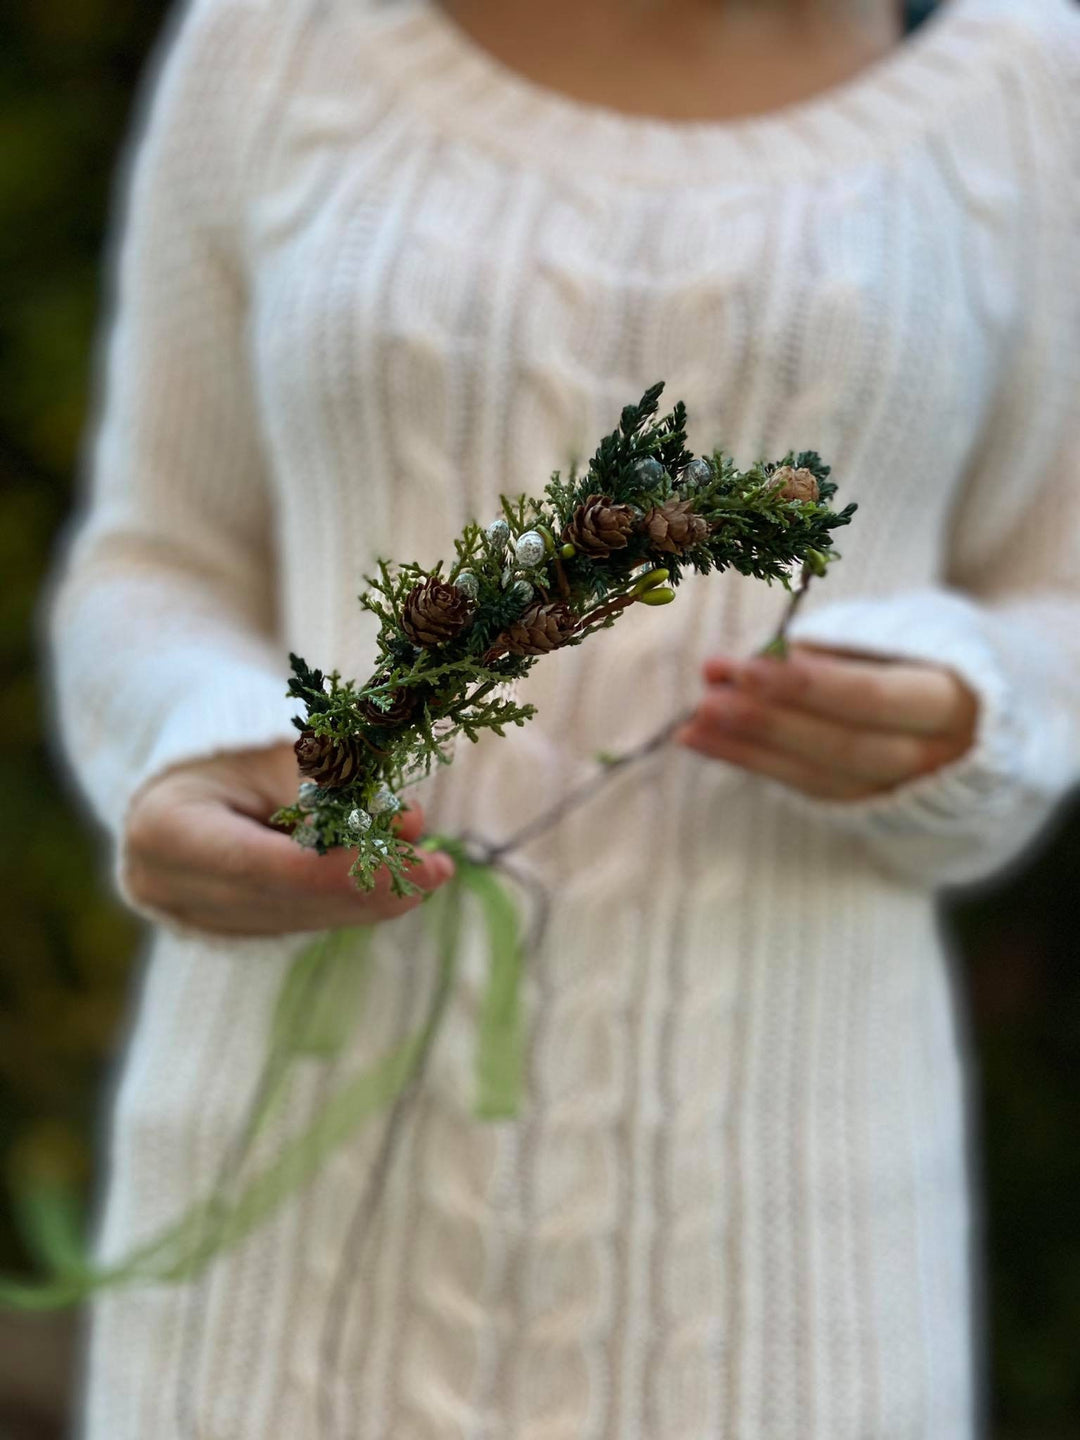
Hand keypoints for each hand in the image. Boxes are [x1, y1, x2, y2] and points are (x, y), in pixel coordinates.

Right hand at [123, 742, 454, 936]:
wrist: (188, 770)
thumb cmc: (234, 745)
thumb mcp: (278, 748)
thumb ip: (335, 787)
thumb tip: (409, 825)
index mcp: (165, 830)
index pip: (262, 865)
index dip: (339, 870)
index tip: (407, 863)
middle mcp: (168, 886)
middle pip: (286, 899)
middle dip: (371, 886)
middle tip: (437, 867)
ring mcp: (192, 915)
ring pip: (299, 919)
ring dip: (371, 898)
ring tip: (429, 867)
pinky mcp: (222, 928)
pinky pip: (296, 922)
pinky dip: (348, 903)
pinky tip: (396, 882)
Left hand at [676, 644, 978, 800]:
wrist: (983, 717)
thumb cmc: (932, 653)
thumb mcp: (906, 633)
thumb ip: (842, 647)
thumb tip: (766, 656)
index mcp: (953, 702)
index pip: (872, 699)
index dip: (807, 686)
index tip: (745, 666)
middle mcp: (933, 757)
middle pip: (842, 747)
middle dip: (769, 723)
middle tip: (709, 699)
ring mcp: (901, 791)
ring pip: (819, 777)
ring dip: (747, 749)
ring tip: (693, 724)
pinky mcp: (868, 806)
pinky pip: (806, 788)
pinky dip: (752, 763)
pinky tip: (707, 742)